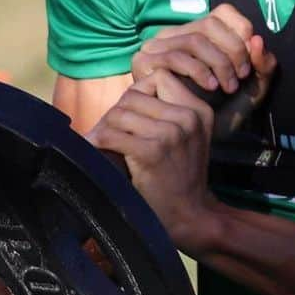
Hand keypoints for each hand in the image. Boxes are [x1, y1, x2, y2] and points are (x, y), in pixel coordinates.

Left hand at [86, 69, 221, 256]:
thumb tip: (128, 92)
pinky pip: (112, 135)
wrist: (189, 216)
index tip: (132, 115)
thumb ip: (167, 110)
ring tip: (102, 143)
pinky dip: (98, 142)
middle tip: (109, 133)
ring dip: (105, 129)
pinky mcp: (152, 152)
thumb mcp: (186, 136)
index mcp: (198, 110)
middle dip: (116, 113)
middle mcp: (188, 117)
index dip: (139, 93)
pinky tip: (96, 150)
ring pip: (119, 113)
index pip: (159, 77)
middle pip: (133, 95)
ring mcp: (172, 133)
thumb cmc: (179, 177)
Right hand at [131, 2, 276, 106]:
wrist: (189, 139)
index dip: (241, 31)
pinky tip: (210, 87)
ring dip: (218, 63)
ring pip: (194, 40)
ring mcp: (157, 46)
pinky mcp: (144, 62)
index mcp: (199, 33)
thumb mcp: (249, 91)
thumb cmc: (218, 113)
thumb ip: (261, 67)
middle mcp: (176, 34)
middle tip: (243, 76)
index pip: (222, 12)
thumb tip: (258, 40)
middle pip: (209, 23)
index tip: (251, 59)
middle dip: (233, 50)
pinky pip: (174, 56)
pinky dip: (198, 70)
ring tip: (228, 86)